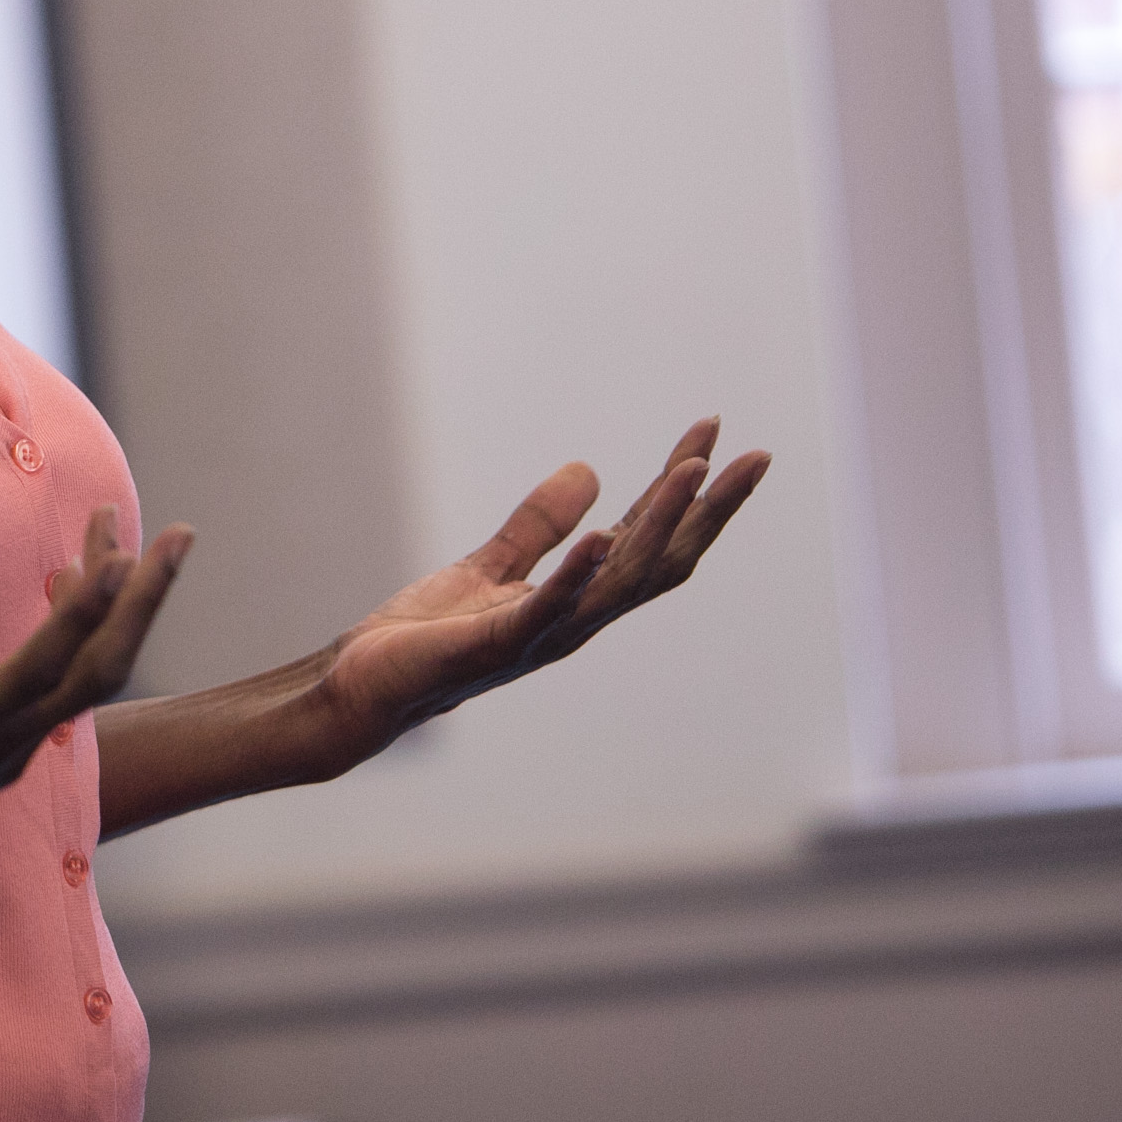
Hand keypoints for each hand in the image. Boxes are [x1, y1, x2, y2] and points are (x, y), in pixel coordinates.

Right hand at [0, 507, 191, 926]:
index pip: (41, 670)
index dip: (83, 613)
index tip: (117, 555)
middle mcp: (3, 748)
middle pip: (101, 672)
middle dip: (145, 602)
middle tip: (181, 535)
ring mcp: (11, 752)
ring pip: (89, 676)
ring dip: (117, 607)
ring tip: (118, 531)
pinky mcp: (6, 749)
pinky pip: (67, 683)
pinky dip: (82, 627)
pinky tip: (73, 581)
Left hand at [298, 418, 767, 766]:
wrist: (366, 687)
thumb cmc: (427, 638)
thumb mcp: (489, 565)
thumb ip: (538, 525)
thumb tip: (589, 470)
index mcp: (576, 599)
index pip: (647, 539)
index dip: (683, 492)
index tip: (713, 434)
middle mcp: (575, 621)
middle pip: (661, 562)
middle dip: (709, 510)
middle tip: (755, 455)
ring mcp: (542, 636)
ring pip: (621, 579)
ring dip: (659, 524)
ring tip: (692, 470)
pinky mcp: (497, 644)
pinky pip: (548, 607)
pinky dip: (578, 572)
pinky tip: (604, 535)